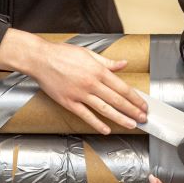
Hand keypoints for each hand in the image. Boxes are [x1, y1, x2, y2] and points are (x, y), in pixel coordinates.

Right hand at [0, 30, 147, 133]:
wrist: (40, 58)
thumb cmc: (62, 53)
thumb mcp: (87, 53)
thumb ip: (107, 62)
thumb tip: (123, 64)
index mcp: (98, 70)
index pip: (122, 87)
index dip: (135, 98)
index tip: (143, 105)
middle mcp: (91, 83)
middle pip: (117, 100)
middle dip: (132, 110)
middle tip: (143, 118)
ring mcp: (79, 94)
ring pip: (104, 109)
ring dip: (120, 118)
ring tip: (131, 125)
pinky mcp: (68, 101)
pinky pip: (85, 114)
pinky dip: (97, 123)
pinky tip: (105, 129)